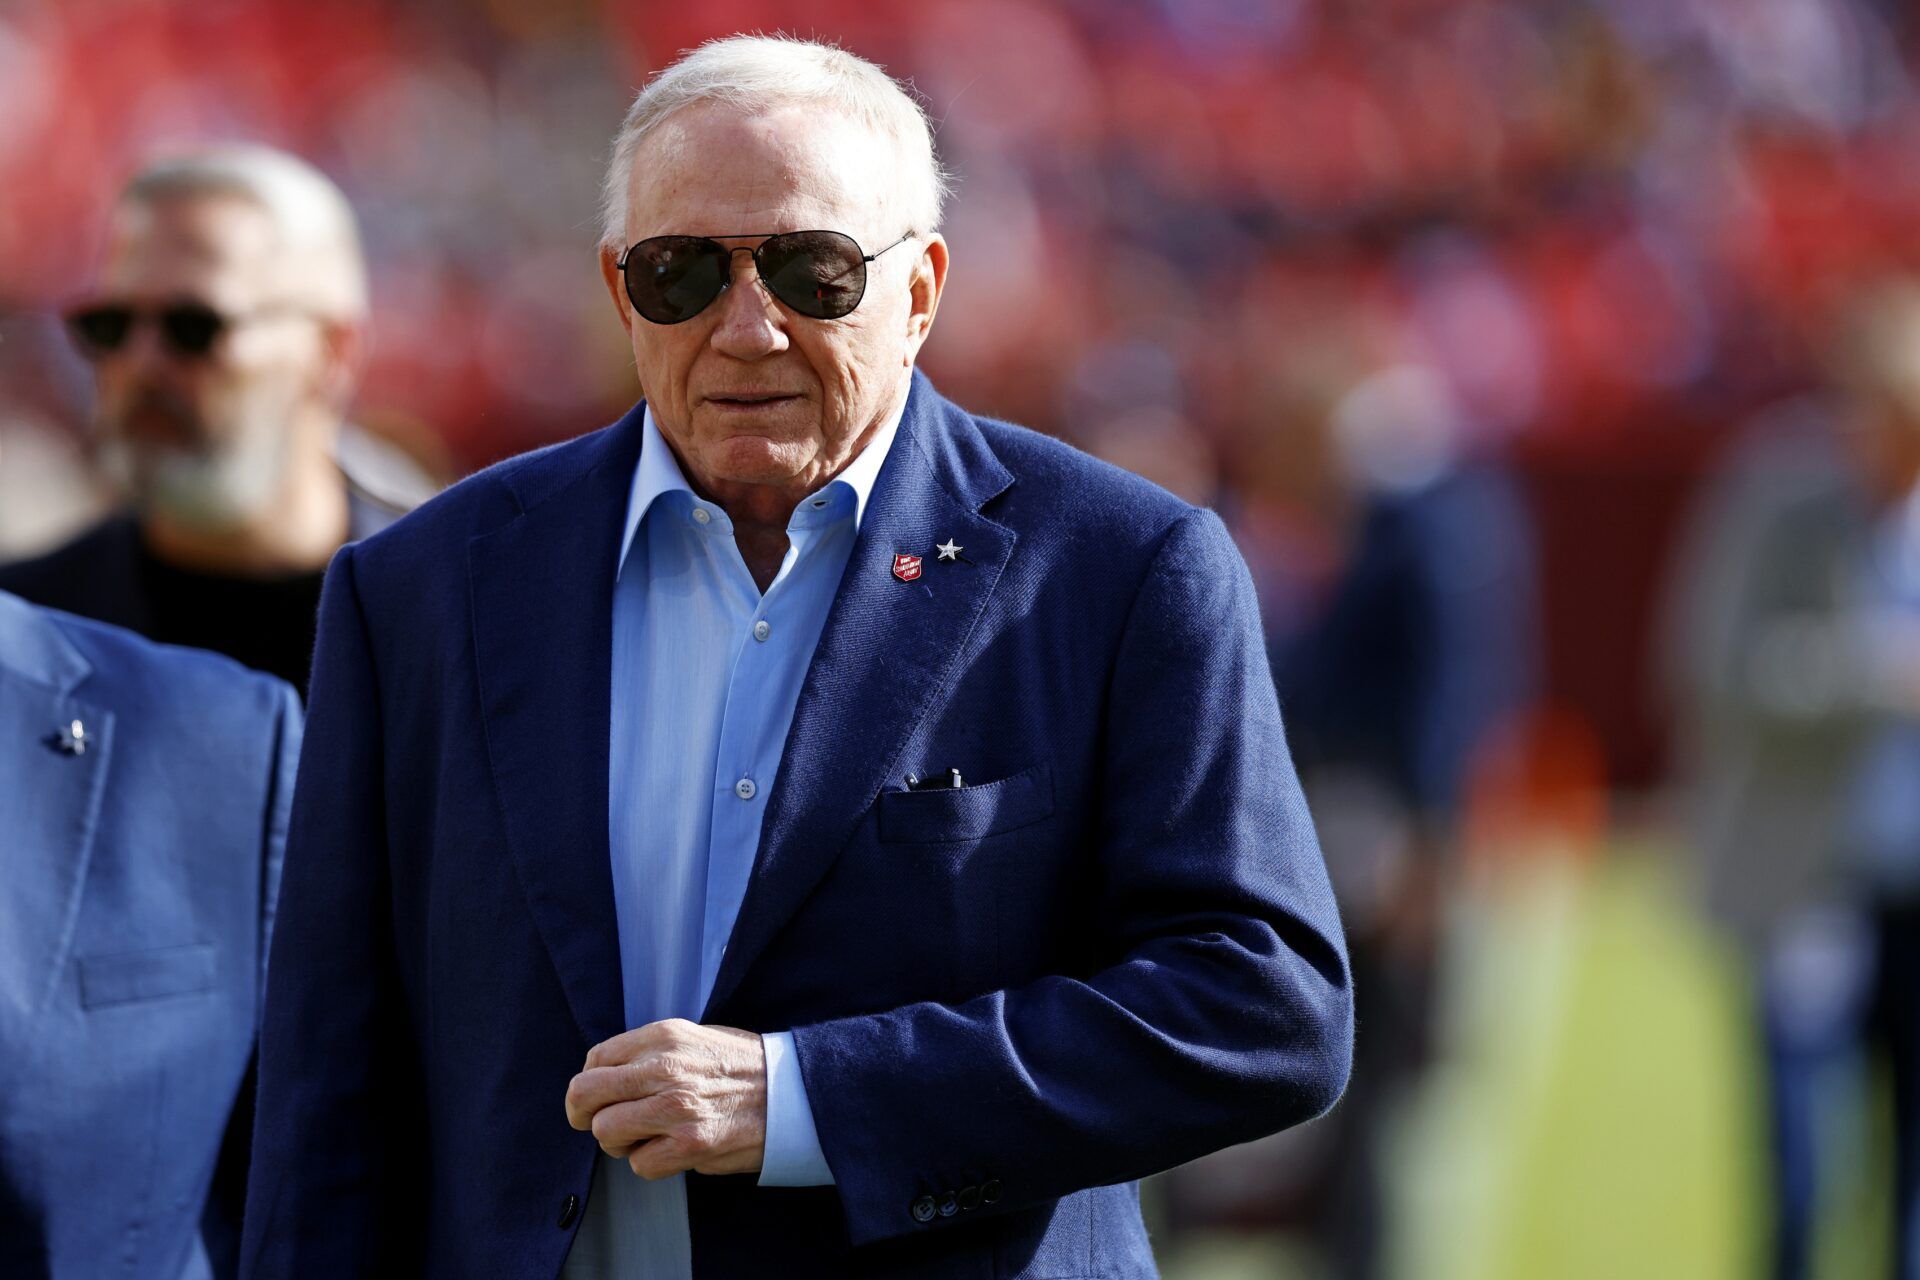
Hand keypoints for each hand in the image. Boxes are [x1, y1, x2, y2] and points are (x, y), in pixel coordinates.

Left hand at [564, 1018, 766, 1179]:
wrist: (790, 1093)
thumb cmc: (740, 1066)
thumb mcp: (692, 1037)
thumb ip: (648, 1052)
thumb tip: (604, 1076)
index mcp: (662, 1037)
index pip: (594, 1060)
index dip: (591, 1084)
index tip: (601, 1097)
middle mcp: (664, 1069)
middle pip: (584, 1095)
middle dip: (584, 1115)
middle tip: (597, 1123)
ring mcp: (675, 1108)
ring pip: (605, 1132)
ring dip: (619, 1141)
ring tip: (645, 1136)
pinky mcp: (689, 1145)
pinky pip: (639, 1165)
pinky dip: (649, 1162)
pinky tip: (671, 1149)